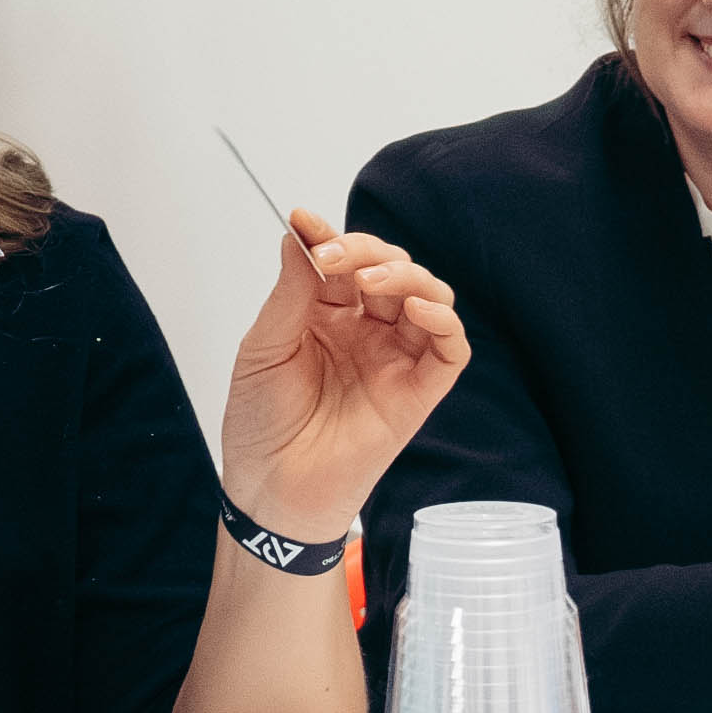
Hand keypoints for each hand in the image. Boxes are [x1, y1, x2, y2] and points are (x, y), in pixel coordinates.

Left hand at [217, 216, 466, 539]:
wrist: (272, 489)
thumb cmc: (262, 424)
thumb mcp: (264, 347)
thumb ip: (291, 291)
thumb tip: (303, 234)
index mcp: (328, 316)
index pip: (344, 263)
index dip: (330, 238)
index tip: (305, 223)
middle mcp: (367, 331)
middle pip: (390, 270)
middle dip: (367, 252)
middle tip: (337, 257)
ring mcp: (396, 359)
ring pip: (427, 298)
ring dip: (407, 277)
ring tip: (373, 280)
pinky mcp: (419, 392)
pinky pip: (450, 349)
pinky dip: (443, 321)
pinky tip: (418, 309)